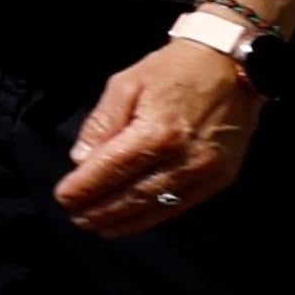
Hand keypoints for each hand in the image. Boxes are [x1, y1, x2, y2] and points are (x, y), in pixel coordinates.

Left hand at [57, 37, 265, 238]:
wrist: (231, 68)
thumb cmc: (172, 71)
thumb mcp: (126, 84)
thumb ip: (102, 123)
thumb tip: (81, 159)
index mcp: (157, 131)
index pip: (113, 168)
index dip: (86, 187)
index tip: (63, 198)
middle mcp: (184, 158)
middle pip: (134, 194)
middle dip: (101, 209)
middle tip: (76, 218)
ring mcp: (206, 172)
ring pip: (158, 206)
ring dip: (125, 221)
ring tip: (98, 226)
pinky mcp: (221, 179)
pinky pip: (182, 205)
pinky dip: (154, 217)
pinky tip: (133, 221)